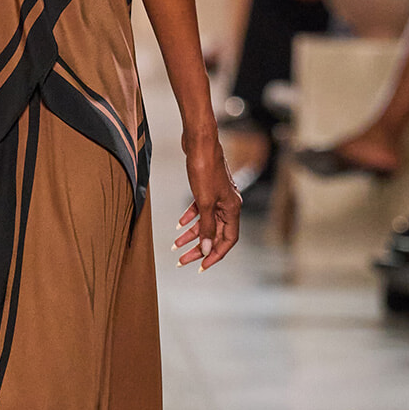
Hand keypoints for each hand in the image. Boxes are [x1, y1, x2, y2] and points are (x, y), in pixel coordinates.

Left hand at [175, 134, 240, 271]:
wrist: (199, 142)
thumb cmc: (204, 168)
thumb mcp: (204, 202)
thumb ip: (206, 227)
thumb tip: (208, 249)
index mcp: (232, 209)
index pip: (228, 240)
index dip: (216, 255)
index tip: (201, 267)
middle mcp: (228, 204)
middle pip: (216, 233)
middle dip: (200, 248)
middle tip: (183, 260)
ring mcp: (218, 196)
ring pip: (206, 222)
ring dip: (192, 235)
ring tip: (176, 246)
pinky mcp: (207, 188)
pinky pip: (200, 209)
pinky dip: (190, 218)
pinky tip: (179, 225)